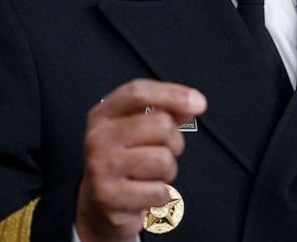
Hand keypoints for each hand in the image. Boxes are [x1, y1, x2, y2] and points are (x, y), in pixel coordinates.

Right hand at [75, 79, 206, 241]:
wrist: (97, 203)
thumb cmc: (124, 160)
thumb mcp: (135, 128)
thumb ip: (163, 111)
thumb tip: (193, 104)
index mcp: (104, 114)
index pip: (138, 93)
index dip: (172, 94)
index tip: (198, 102)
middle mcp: (99, 137)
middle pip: (161, 125)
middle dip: (174, 142)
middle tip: (160, 152)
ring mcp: (101, 167)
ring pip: (164, 160)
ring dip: (168, 171)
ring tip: (150, 175)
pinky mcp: (110, 197)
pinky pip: (160, 191)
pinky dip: (161, 195)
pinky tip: (144, 193)